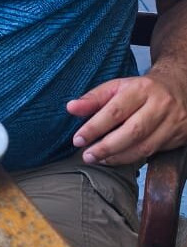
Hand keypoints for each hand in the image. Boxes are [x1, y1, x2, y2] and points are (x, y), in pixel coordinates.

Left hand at [66, 70, 186, 164]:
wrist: (179, 87)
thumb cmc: (141, 90)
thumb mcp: (117, 87)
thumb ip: (93, 98)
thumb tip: (71, 108)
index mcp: (141, 89)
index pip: (115, 110)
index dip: (94, 127)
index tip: (78, 140)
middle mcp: (159, 104)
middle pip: (132, 131)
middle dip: (106, 147)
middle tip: (87, 156)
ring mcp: (172, 121)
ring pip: (144, 146)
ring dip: (117, 157)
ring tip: (99, 159)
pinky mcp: (178, 136)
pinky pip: (152, 152)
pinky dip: (131, 158)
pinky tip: (116, 159)